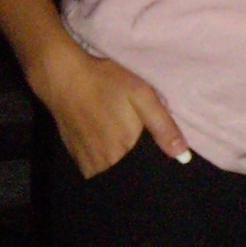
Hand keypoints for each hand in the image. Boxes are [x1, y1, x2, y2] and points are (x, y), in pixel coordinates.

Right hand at [38, 40, 190, 179]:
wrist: (62, 76)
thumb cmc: (105, 81)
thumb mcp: (141, 95)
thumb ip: (163, 126)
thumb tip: (183, 156)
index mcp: (125, 149)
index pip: (146, 168)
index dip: (150, 158)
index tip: (147, 142)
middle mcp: (105, 163)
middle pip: (129, 169)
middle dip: (134, 158)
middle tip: (127, 129)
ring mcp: (88, 162)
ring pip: (111, 169)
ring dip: (116, 158)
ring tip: (113, 131)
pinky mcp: (75, 157)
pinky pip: (95, 166)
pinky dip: (101, 157)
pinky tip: (100, 135)